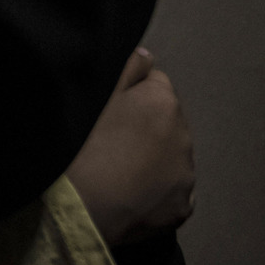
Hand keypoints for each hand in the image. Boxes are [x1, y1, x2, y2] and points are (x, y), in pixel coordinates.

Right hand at [65, 48, 195, 245]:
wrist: (78, 208)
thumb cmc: (80, 148)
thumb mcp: (95, 96)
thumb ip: (126, 68)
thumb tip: (146, 55)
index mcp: (163, 102)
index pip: (154, 84)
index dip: (129, 95)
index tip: (108, 112)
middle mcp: (183, 136)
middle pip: (164, 122)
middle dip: (144, 128)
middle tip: (107, 142)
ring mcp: (185, 175)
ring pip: (168, 158)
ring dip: (150, 160)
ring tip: (114, 171)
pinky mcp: (181, 208)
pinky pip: (170, 193)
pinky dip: (154, 193)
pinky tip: (126, 194)